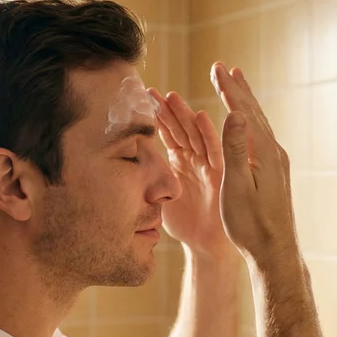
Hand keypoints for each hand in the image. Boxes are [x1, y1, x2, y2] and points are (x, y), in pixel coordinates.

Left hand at [148, 89, 236, 258]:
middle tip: (152, 92)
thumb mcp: (158, 196)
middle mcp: (194, 158)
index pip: (166, 133)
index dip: (154, 116)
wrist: (205, 244)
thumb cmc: (184, 222)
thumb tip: (116, 170)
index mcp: (179, 161)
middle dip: (167, 110)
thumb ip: (146, 180)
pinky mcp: (220, 174)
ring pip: (195, 134)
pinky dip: (208, 134)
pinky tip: (200, 117)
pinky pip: (214, 151)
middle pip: (180, 128)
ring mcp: (207, 164)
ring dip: (184, 115)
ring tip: (171, 97)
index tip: (139, 99)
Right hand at [210, 62, 298, 262]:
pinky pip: (260, 138)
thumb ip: (236, 150)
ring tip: (236, 87)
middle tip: (224, 68)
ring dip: (245, 103)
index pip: (243, 113)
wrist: (275, 252)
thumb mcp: (237, 187)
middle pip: (254, 113)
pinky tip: (247, 126)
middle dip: (237, 89)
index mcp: (264, 153)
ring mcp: (277, 163)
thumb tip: (236, 113)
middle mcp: (274, 153)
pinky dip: (250, 122)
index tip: (216, 68)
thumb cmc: (252, 225)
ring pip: (259, 124)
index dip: (229, 89)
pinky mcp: (275, 174)